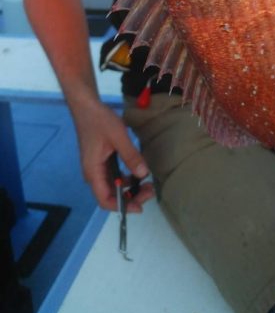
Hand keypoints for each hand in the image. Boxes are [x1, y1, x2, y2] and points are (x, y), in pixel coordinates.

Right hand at [72, 97, 153, 211]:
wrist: (86, 106)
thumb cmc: (99, 120)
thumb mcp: (118, 137)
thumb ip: (130, 156)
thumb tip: (143, 174)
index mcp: (93, 172)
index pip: (104, 200)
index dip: (122, 207)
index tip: (140, 206)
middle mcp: (93, 173)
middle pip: (110, 195)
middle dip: (130, 197)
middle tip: (149, 190)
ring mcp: (96, 167)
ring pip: (113, 186)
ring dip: (130, 188)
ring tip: (147, 183)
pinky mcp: (100, 161)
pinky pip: (113, 176)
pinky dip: (126, 178)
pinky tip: (138, 172)